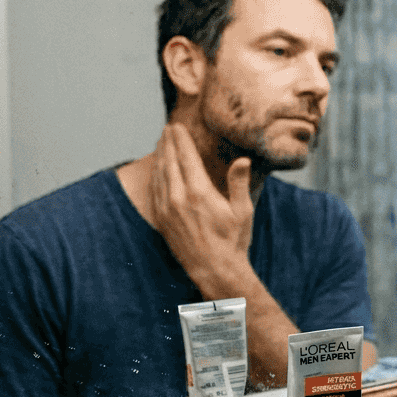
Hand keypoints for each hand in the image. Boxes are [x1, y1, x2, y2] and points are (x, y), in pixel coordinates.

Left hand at [149, 123, 255, 288]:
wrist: (215, 270)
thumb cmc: (233, 241)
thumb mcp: (242, 211)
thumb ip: (238, 183)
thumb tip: (242, 160)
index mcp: (199, 192)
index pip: (186, 157)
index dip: (181, 139)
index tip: (177, 126)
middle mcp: (179, 198)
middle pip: (169, 161)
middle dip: (168, 143)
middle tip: (167, 129)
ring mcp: (167, 209)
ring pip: (159, 174)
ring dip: (160, 156)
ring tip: (162, 143)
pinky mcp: (162, 219)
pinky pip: (154, 190)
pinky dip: (155, 174)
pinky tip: (158, 169)